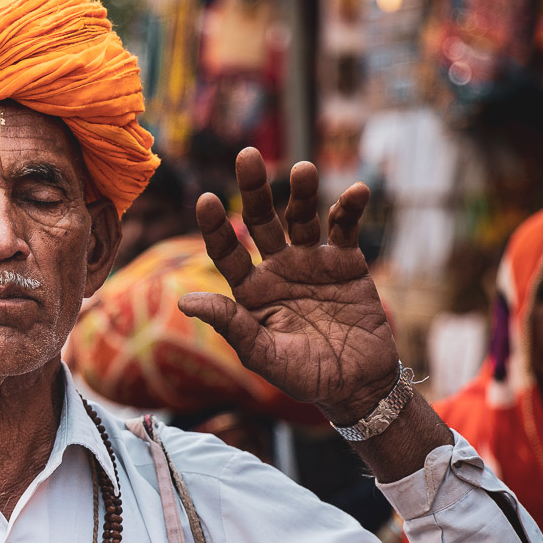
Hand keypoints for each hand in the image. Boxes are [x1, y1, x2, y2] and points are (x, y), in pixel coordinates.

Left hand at [180, 147, 398, 424]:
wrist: (358, 387)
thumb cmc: (305, 376)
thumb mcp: (263, 355)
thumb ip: (231, 325)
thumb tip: (184, 301)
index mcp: (250, 290)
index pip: (227, 252)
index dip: (216, 227)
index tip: (206, 199)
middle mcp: (277, 269)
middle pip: (262, 221)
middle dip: (255, 189)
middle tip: (247, 156)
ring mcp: (312, 262)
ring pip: (303, 218)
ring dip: (303, 193)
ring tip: (302, 170)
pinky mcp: (347, 263)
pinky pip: (346, 229)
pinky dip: (351, 208)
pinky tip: (358, 192)